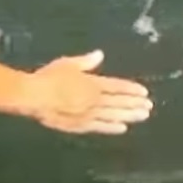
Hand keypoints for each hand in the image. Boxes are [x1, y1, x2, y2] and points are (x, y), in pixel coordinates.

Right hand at [17, 50, 153, 134]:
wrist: (33, 97)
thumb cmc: (48, 78)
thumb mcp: (68, 64)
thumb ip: (86, 62)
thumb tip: (100, 54)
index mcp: (92, 83)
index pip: (117, 86)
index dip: (131, 90)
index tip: (144, 92)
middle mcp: (94, 99)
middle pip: (118, 102)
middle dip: (135, 104)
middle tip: (149, 107)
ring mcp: (88, 114)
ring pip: (113, 115)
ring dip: (129, 115)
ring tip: (143, 116)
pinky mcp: (79, 125)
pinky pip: (99, 127)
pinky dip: (112, 127)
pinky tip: (123, 128)